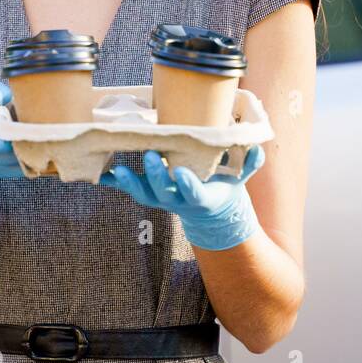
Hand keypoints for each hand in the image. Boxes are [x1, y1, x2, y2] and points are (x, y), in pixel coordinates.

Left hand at [98, 146, 265, 250]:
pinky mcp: (150, 196)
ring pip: (144, 194)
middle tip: (150, 155)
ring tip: (119, 170)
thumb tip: (258, 149)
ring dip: (130, 183)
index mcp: (201, 197)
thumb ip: (248, 166)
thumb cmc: (222, 188)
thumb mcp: (238, 180)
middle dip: (156, 175)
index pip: (193, 192)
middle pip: (164, 192)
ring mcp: (162, 200)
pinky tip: (102, 174)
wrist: (208, 213)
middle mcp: (179, 200)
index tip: (180, 173)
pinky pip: (131, 191)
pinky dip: (117, 182)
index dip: (187, 185)